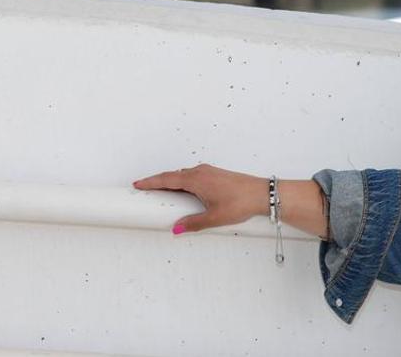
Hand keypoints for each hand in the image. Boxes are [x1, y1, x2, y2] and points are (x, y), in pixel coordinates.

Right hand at [133, 163, 268, 234]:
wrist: (263, 193)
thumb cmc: (242, 202)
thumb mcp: (214, 218)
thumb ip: (193, 224)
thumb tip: (177, 228)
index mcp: (196, 180)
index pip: (167, 179)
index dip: (150, 182)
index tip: (138, 184)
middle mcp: (201, 172)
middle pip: (173, 176)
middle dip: (158, 182)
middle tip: (145, 190)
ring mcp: (209, 171)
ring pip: (184, 175)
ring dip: (172, 182)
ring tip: (162, 193)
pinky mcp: (216, 174)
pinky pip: (194, 176)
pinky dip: (184, 181)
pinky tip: (185, 192)